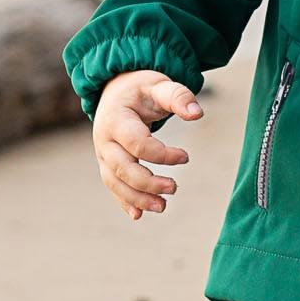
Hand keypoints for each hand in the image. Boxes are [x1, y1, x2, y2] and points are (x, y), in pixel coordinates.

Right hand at [92, 70, 202, 220]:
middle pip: (123, 169)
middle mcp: (104, 140)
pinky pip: (113, 186)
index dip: (162, 155)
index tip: (186, 157)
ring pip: (115, 182)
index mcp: (116, 119)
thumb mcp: (159, 85)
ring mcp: (103, 155)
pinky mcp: (106, 165)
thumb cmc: (141, 89)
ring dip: (137, 198)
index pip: (137, 144)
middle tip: (175, 188)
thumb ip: (178, 96)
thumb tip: (197, 113)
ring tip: (163, 206)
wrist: (116, 91)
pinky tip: (138, 215)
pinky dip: (125, 202)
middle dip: (148, 183)